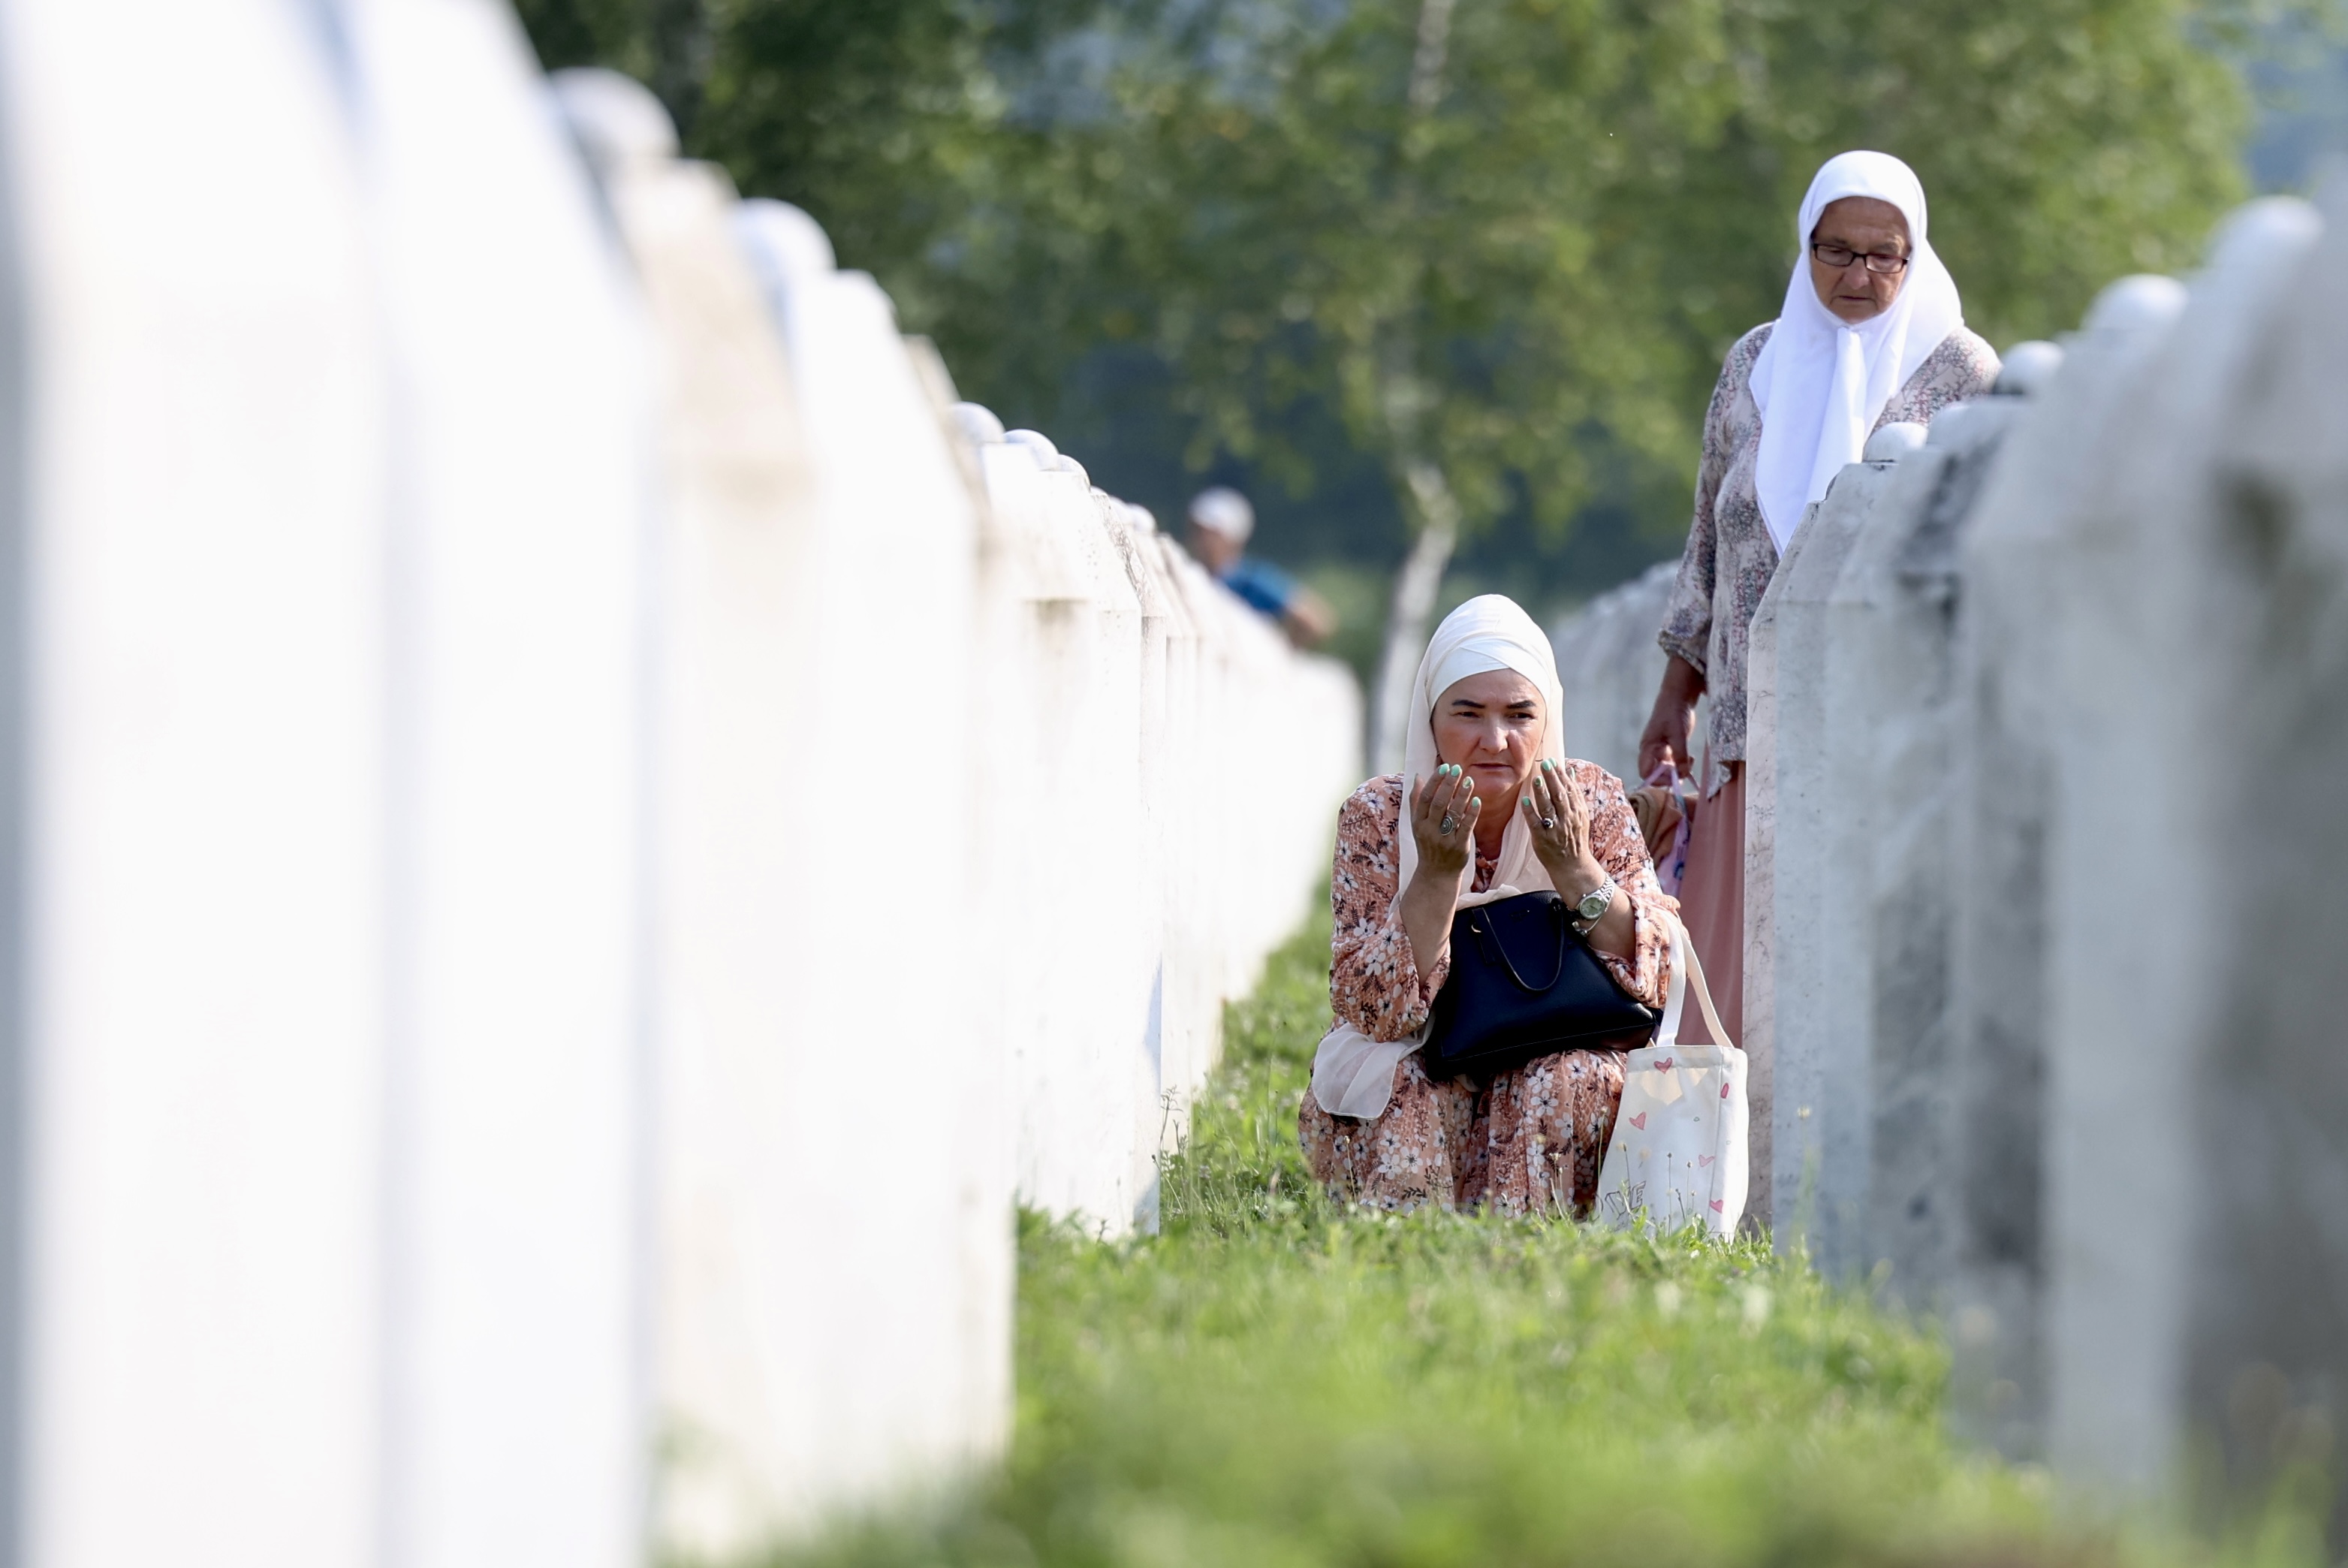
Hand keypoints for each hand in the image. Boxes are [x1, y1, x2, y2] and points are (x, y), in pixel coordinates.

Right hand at [1409, 764, 1479, 879]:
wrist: (1436, 874)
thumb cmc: (1428, 844)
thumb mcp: (1417, 824)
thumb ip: (1416, 800)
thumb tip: (1418, 776)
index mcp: (1418, 823)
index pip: (1425, 798)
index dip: (1435, 781)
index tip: (1445, 767)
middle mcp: (1429, 831)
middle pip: (1439, 803)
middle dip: (1448, 784)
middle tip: (1458, 769)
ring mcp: (1444, 840)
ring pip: (1453, 814)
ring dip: (1462, 795)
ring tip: (1469, 780)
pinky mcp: (1459, 847)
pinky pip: (1466, 827)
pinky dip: (1471, 813)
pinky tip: (1477, 800)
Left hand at [1521, 758, 1604, 899]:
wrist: (1573, 865)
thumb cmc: (1574, 838)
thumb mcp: (1580, 815)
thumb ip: (1574, 794)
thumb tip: (1569, 771)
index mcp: (1577, 812)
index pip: (1569, 790)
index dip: (1561, 775)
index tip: (1554, 762)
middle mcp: (1568, 819)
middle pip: (1560, 796)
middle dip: (1552, 779)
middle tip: (1545, 764)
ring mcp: (1555, 830)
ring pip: (1548, 808)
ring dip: (1541, 792)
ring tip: (1535, 778)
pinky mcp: (1542, 839)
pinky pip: (1535, 823)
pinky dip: (1530, 812)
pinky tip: (1524, 800)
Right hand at [1637, 655, 1703, 779]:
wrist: (1678, 697)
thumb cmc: (1674, 713)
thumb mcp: (1679, 735)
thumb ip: (1680, 756)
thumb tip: (1682, 775)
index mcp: (1648, 747)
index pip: (1645, 772)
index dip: (1657, 780)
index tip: (1674, 778)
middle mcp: (1651, 751)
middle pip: (1655, 773)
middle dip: (1669, 776)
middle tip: (1685, 770)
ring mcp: (1660, 750)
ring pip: (1665, 769)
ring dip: (1677, 770)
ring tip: (1689, 762)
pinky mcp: (1669, 747)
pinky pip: (1673, 763)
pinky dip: (1681, 764)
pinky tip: (1690, 758)